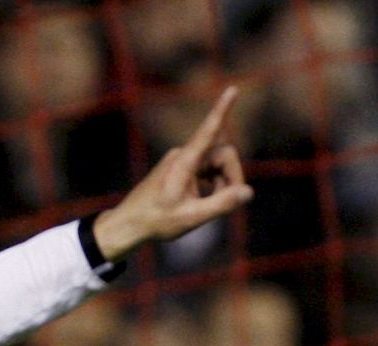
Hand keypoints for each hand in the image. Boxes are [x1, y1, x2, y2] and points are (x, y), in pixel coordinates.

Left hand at [93, 85, 253, 261]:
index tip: (232, 89)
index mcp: (184, 162)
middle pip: (223, 154)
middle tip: (230, 203)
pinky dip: (212, 184)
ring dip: (222, 183)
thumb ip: (222, 203)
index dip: (222, 111)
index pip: (208, 131)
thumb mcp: (192, 216)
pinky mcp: (180, 168)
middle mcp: (183, 154)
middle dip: (231, 176)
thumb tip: (249, 192)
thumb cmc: (156, 221)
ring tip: (212, 207)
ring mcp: (181, 160)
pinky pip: (206, 169)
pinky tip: (205, 202)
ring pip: (216, 163)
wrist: (128, 224)